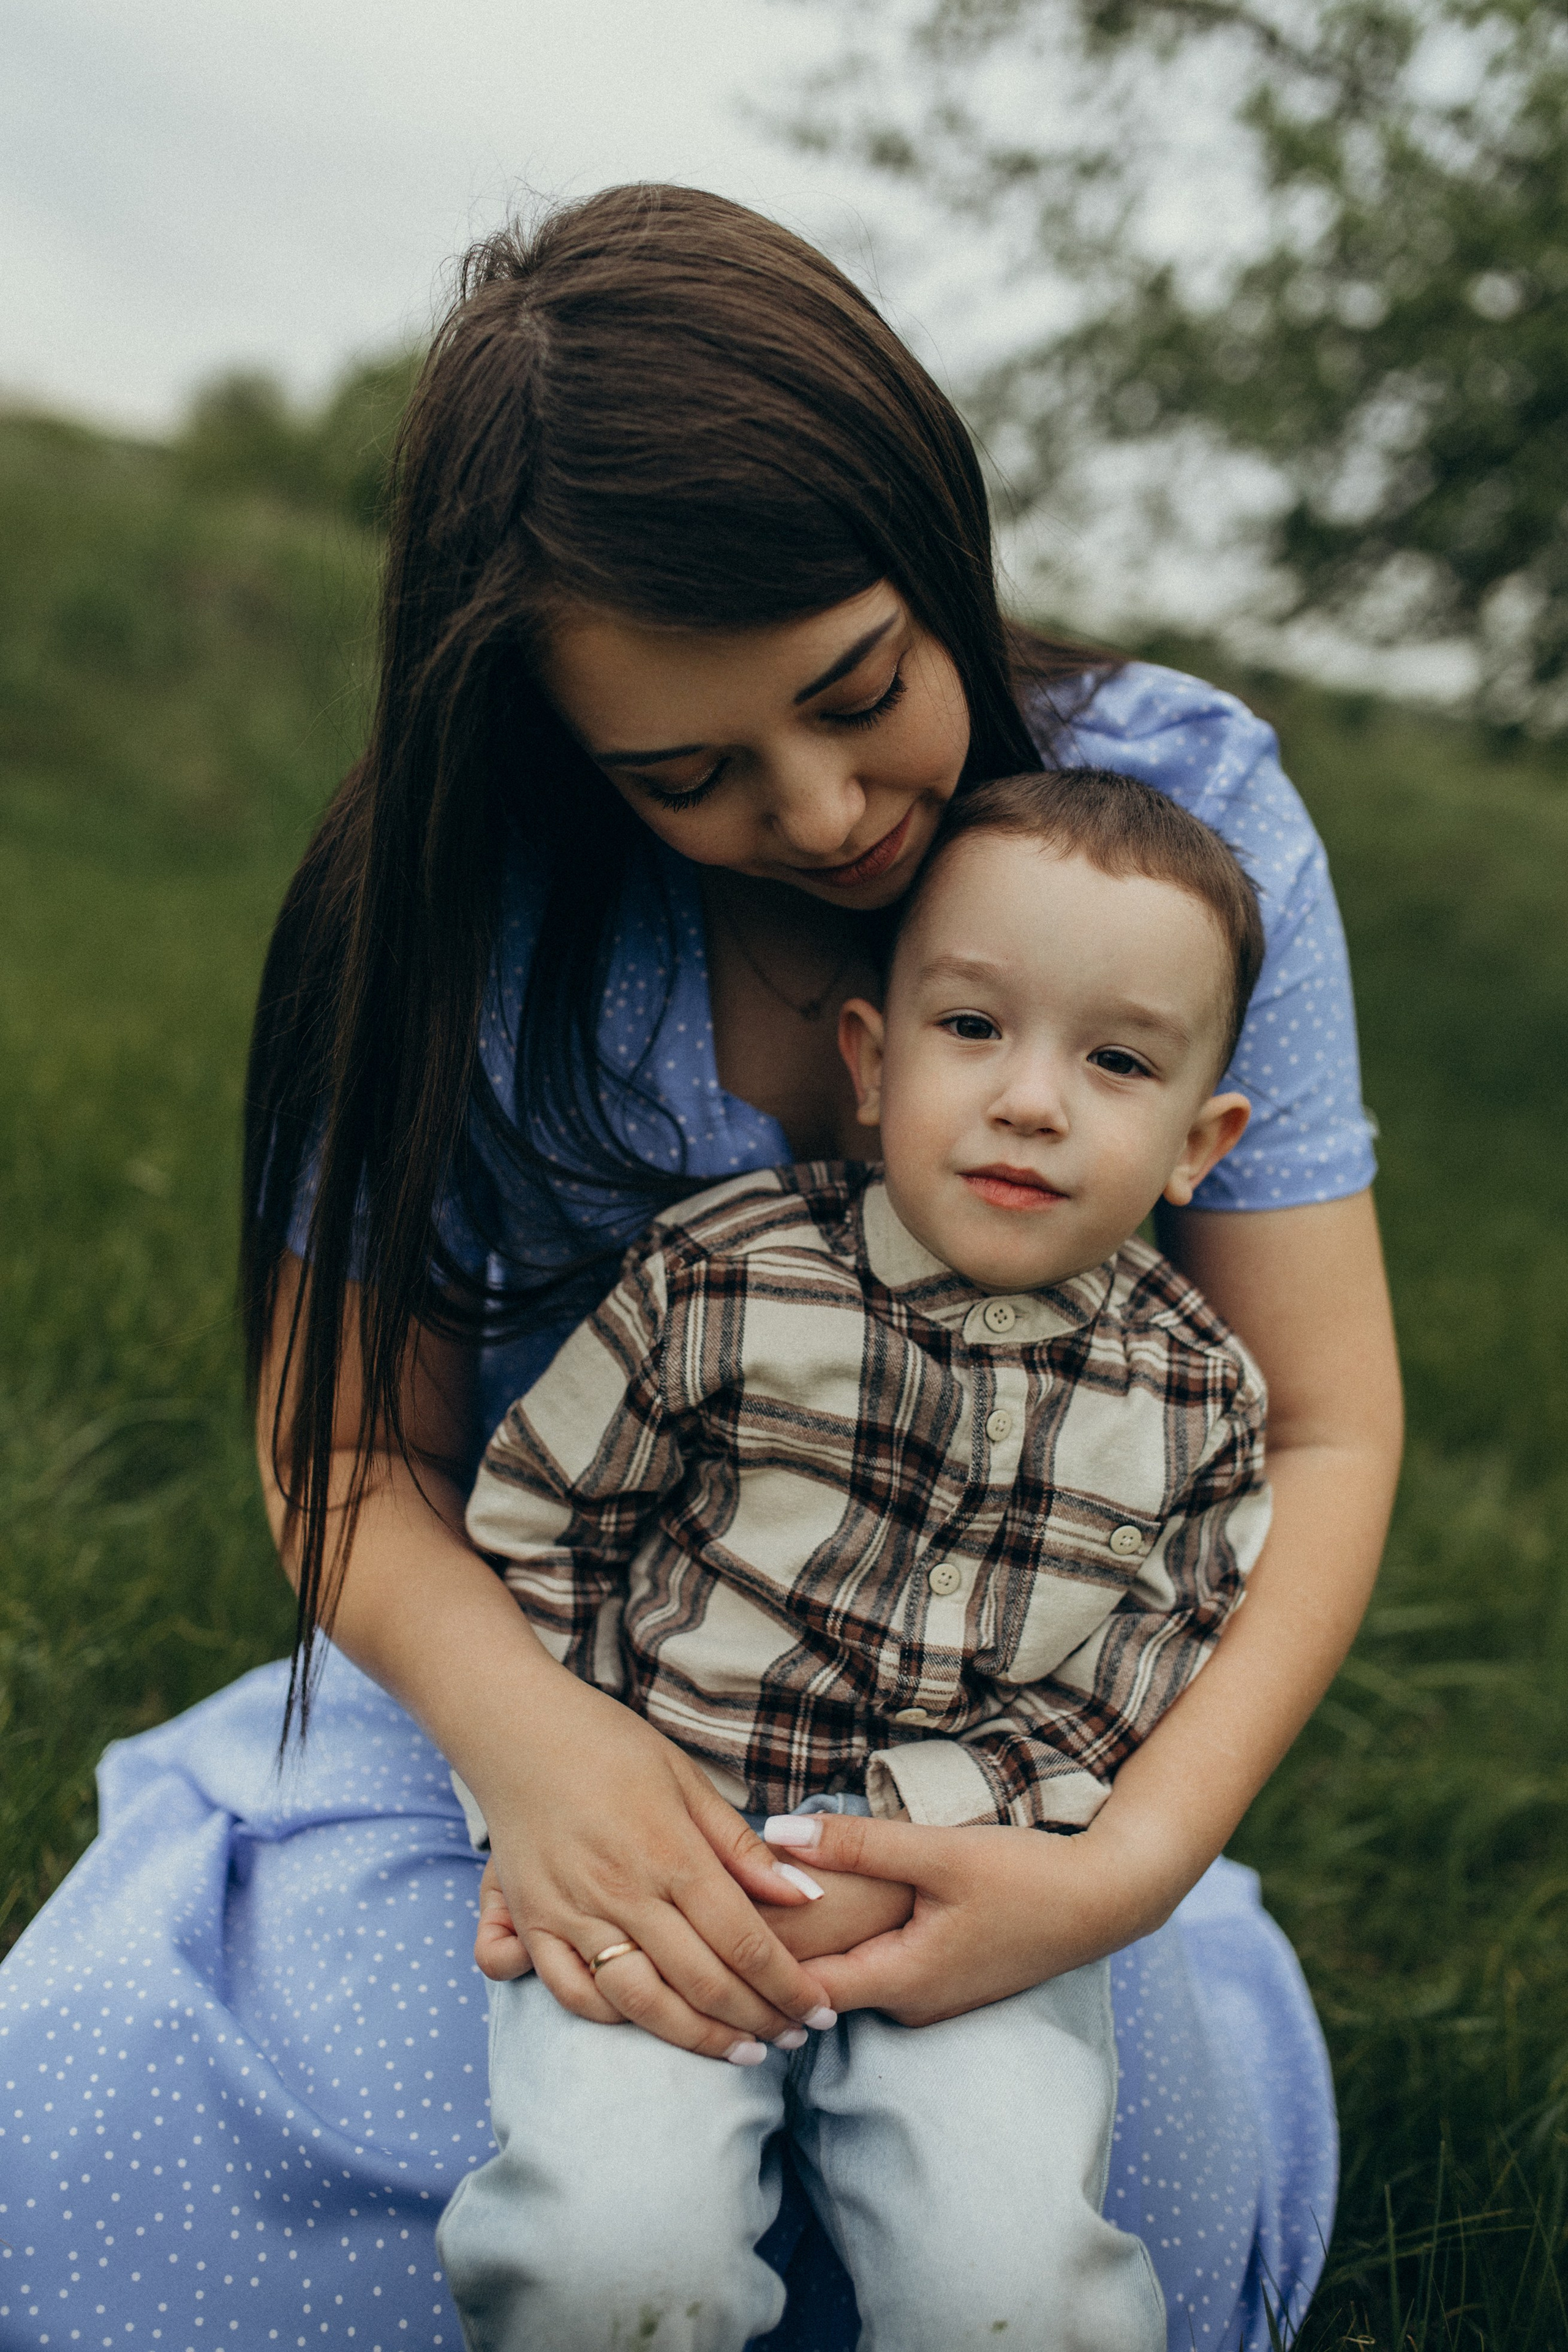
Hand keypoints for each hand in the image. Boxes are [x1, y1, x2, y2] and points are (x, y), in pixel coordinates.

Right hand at [471, 1665, 837, 2060]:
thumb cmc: (610, 1745)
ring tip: (742, 2050)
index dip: (789, 1985)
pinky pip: (575, 1993)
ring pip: (643, 2002)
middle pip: (703, 1980)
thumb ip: (741, 1846)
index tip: (819, 2009)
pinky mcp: (536, 1923)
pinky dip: (618, 2019)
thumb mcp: (687, 1779)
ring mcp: (573, 1912)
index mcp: (670, 1851)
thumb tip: (806, 1896)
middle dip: (759, 2020)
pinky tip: (656, 2023)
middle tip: (795, 2037)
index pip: (744, 1939)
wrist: (517, 1729)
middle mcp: (622, 1890)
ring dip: (699, 2037)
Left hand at [761, 1811, 1167, 2025]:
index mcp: (899, 1982)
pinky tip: (831, 1903)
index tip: (714, 1922)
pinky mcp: (945, 1978)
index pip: (799, 1991)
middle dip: (774, 1950)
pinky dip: (850, 1940)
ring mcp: (929, 1998)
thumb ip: (857, 1844)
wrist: (1104, 1900)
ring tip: (763, 1896)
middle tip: (726, 1901)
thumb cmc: (1025, 1876)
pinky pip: (879, 1966)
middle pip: (819, 1986)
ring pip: (849, 1975)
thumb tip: (774, 1832)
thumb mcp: (937, 1852)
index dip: (753, 1961)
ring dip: (814, 1943)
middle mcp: (908, 2004)